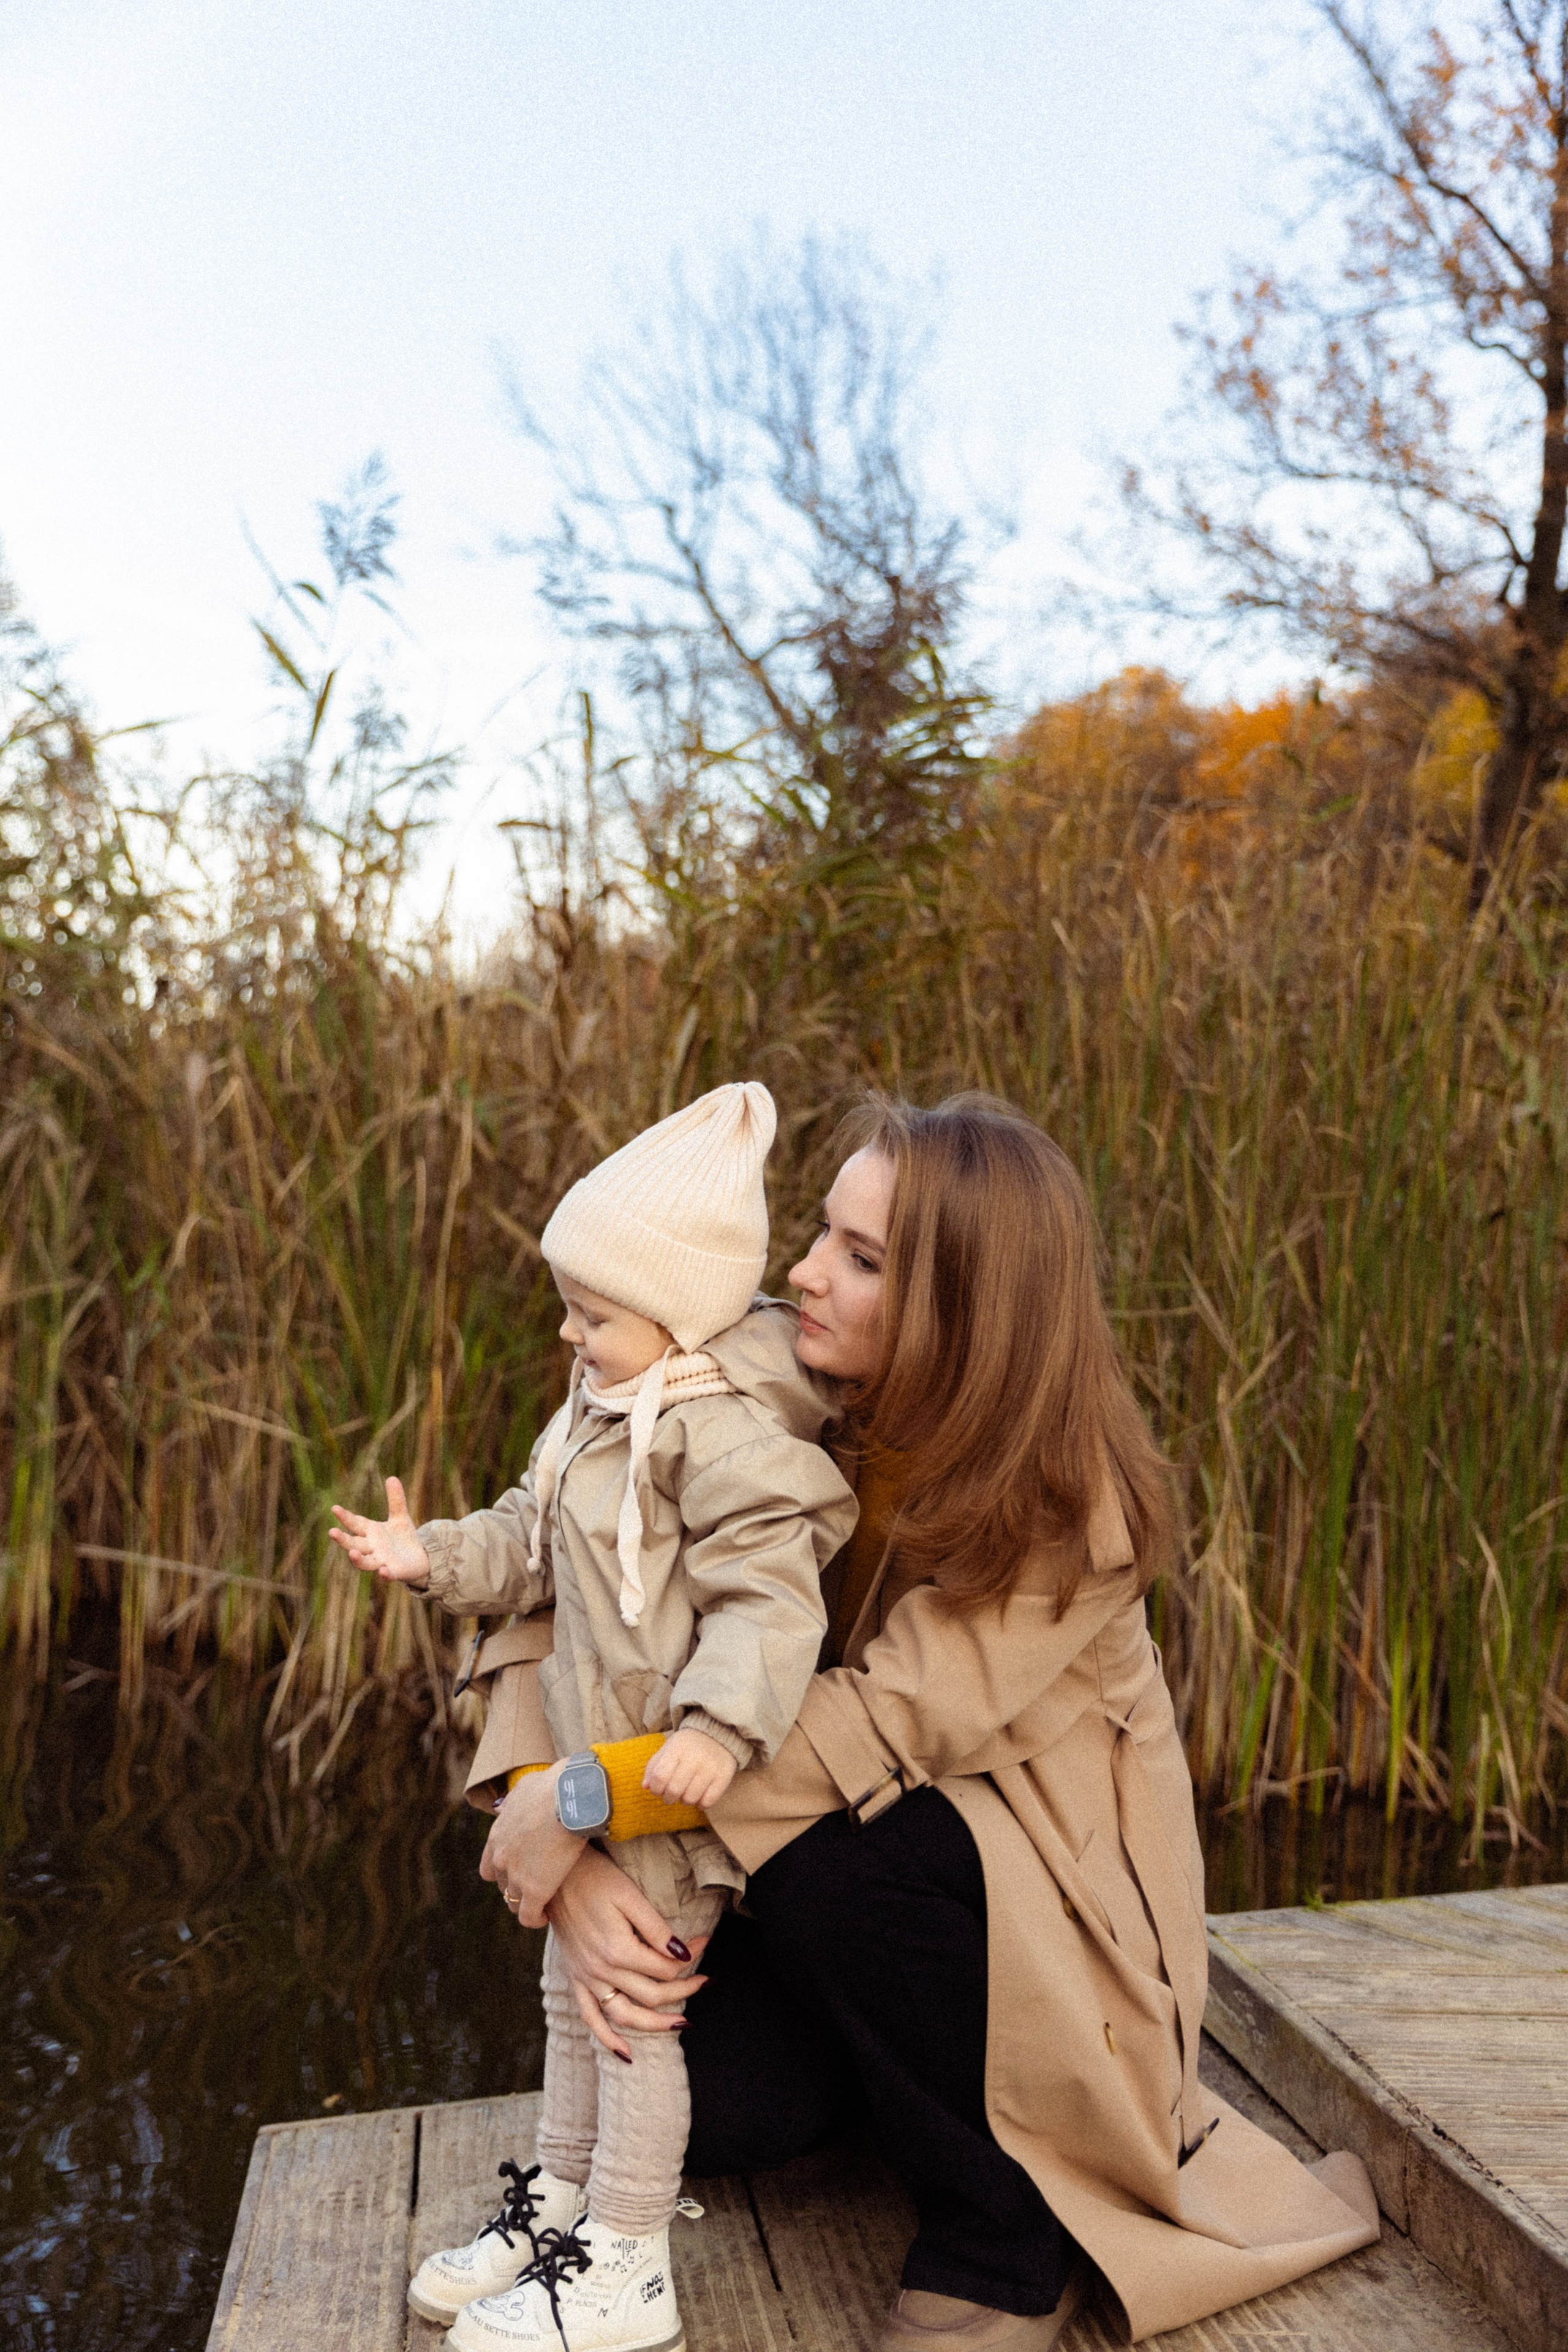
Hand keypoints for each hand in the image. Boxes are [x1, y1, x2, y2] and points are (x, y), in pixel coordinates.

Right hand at [328, 1475, 430, 1582]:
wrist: (419, 1559)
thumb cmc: (403, 1538)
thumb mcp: (400, 1517)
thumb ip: (396, 1500)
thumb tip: (392, 1477)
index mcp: (371, 1533)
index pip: (355, 1524)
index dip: (345, 1517)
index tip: (334, 1508)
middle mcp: (372, 1548)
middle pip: (354, 1544)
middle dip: (343, 1540)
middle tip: (332, 1532)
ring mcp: (381, 1561)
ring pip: (365, 1562)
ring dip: (357, 1559)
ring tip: (352, 1553)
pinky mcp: (394, 1572)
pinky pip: (387, 1574)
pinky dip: (384, 1574)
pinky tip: (383, 1570)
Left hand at [480, 1764, 582, 1927]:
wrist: (569, 1797)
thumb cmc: (553, 1786)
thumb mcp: (523, 1789)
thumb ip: (512, 1802)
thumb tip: (504, 1806)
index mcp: (497, 1837)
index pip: (489, 1867)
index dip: (504, 1872)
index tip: (521, 1870)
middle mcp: (501, 1859)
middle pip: (502, 1886)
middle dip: (516, 1887)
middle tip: (536, 1885)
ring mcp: (516, 1877)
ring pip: (513, 1903)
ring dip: (526, 1905)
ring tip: (542, 1904)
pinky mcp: (535, 1891)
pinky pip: (529, 1917)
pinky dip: (536, 1919)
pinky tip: (547, 1915)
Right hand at [545, 1844, 709, 2058]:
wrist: (553, 1876)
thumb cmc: (595, 1879)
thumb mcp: (629, 1895)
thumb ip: (655, 1928)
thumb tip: (682, 1954)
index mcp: (617, 1949)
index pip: (664, 1968)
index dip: (690, 1957)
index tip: (704, 1941)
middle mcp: (601, 1970)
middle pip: (652, 1994)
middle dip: (684, 1989)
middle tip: (706, 1980)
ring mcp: (586, 1978)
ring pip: (624, 2015)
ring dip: (655, 2025)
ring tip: (682, 2023)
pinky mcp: (575, 1979)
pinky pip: (590, 2018)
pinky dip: (607, 2039)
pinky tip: (626, 2053)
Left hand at [642, 1726, 737, 1807]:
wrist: (718, 1734)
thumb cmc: (687, 1746)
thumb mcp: (668, 1749)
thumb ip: (654, 1767)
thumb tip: (645, 1787)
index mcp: (677, 1749)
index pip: (659, 1776)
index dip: (655, 1788)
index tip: (658, 1789)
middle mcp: (694, 1758)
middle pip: (674, 1790)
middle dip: (668, 1798)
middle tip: (672, 1794)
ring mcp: (710, 1768)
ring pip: (690, 1799)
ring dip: (685, 1801)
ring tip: (686, 1793)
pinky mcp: (723, 1776)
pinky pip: (708, 1801)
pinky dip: (701, 1803)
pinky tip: (700, 1795)